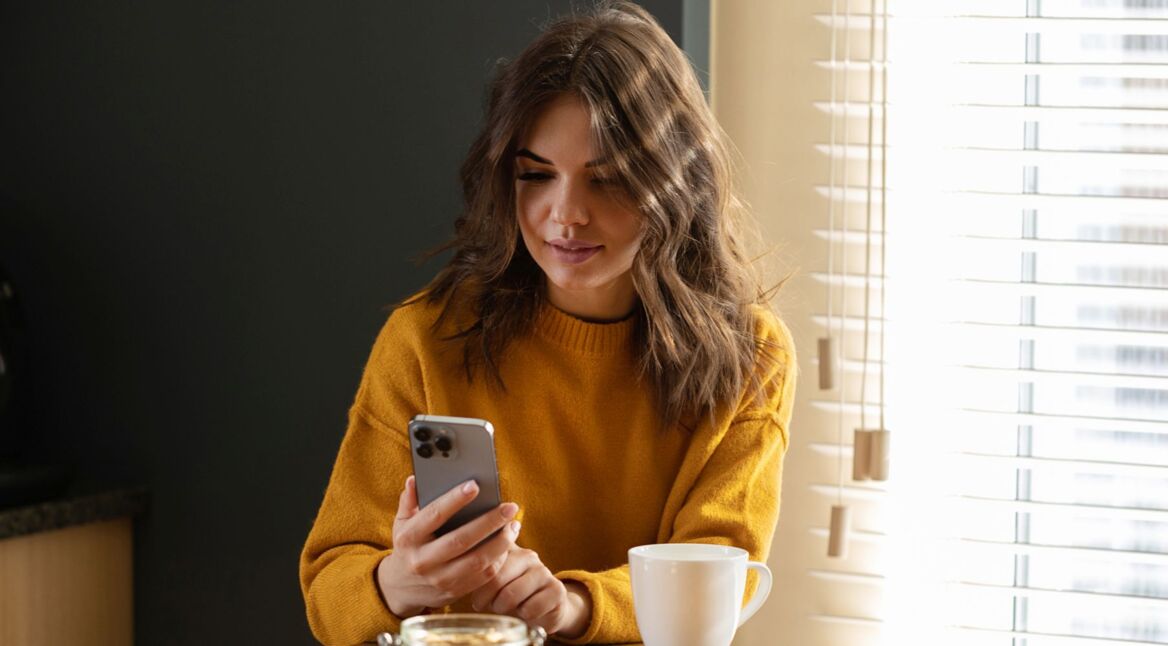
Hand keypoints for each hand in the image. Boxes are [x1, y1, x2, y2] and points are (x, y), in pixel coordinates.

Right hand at [376, 476, 521, 617]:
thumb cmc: (408, 547)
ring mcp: (439, 579)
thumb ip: (409, 501)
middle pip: (461, 540)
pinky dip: (499, 559)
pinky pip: (483, 577)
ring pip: (477, 561)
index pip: (434, 515)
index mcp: (409, 538)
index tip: (475, 485)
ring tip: (514, 525)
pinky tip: (507, 543)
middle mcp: (423, 560)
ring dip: (501, 542)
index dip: (455, 499)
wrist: (400, 588)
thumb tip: (415, 479)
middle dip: (489, 522)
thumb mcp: (401, 524)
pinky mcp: (454, 591)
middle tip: (509, 507)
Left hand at [469, 546, 592, 637]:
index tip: (476, 595)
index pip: (484, 559)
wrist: (545, 607)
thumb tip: (457, 569)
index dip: (475, 583)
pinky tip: (525, 611)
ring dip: (504, 608)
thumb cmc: (510, 593)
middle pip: (495, 578)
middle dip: (486, 599)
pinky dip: (523, 616)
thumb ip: (478, 570)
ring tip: (506, 607)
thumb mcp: (492, 580)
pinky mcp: (556, 590)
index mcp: (508, 547)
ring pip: (512, 595)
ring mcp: (543, 571)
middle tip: (487, 605)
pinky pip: (530, 608)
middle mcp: (527, 555)